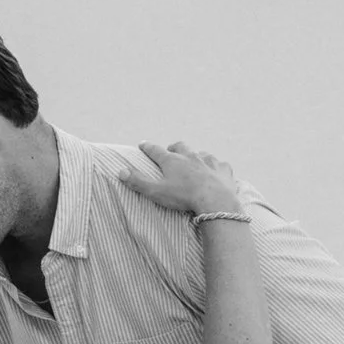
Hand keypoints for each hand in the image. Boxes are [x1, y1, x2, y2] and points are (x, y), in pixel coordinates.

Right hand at [128, 139, 246, 223]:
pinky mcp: (223, 169)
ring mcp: (208, 161)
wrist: (215, 200)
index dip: (148, 147)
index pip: (155, 150)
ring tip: (194, 161)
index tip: (143, 144)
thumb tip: (120, 171)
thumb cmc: (183, 197)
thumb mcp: (156, 191)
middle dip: (174, 148)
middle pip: (180, 146)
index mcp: (172, 161)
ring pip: (200, 153)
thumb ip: (138, 182)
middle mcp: (190, 156)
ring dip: (196, 156)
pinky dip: (216, 167)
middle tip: (171, 151)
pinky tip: (216, 171)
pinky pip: (219, 164)